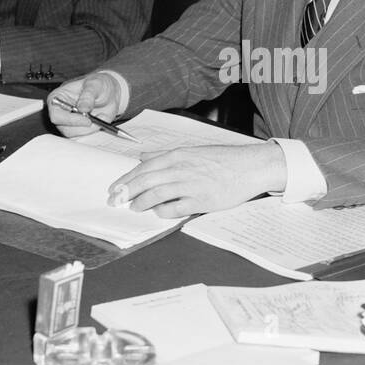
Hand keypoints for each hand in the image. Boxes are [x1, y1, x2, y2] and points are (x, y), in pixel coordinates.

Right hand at [47, 73, 122, 136]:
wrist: (109, 92)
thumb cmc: (98, 85)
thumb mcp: (95, 84)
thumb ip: (88, 96)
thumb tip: (82, 108)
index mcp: (58, 97)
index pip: (56, 115)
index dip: (70, 120)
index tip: (87, 118)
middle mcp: (61, 112)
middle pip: (64, 129)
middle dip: (82, 127)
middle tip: (96, 119)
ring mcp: (68, 122)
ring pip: (74, 135)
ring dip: (90, 129)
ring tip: (100, 117)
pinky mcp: (78, 129)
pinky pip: (83, 137)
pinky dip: (93, 131)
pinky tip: (99, 121)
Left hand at [109, 143, 286, 217]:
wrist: (250, 166)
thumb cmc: (223, 159)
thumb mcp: (192, 151)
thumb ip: (165, 155)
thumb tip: (143, 155)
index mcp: (178, 155)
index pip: (143, 168)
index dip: (126, 179)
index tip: (114, 188)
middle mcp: (181, 169)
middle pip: (145, 181)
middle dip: (126, 192)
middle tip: (115, 201)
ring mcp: (190, 185)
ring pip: (156, 195)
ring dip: (140, 203)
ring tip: (133, 208)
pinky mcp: (201, 201)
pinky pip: (175, 209)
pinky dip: (162, 212)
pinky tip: (157, 214)